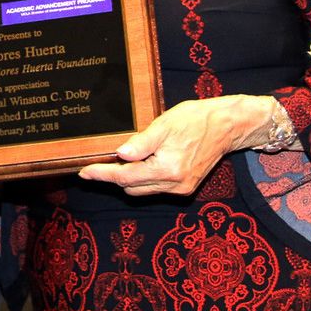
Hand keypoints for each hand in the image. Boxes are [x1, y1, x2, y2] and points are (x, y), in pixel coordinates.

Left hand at [78, 95, 272, 195]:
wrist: (226, 126)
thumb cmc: (195, 120)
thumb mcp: (165, 124)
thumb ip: (142, 142)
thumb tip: (120, 154)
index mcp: (168, 169)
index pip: (125, 177)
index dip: (102, 174)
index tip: (84, 172)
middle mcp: (174, 185)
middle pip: (131, 187)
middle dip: (113, 176)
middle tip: (98, 161)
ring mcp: (181, 189)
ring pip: (142, 190)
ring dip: (128, 178)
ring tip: (117, 161)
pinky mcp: (186, 187)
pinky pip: (155, 188)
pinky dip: (143, 178)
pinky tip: (140, 163)